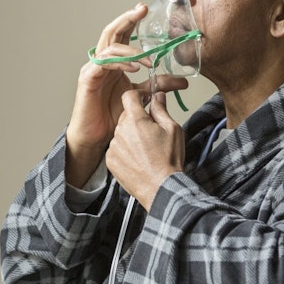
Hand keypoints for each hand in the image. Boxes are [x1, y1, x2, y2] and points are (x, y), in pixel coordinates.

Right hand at [65, 5, 186, 186]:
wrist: (97, 137)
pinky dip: (120, 63)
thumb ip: (159, 85)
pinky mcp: (88, 79)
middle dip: (127, 19)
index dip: (132, 20)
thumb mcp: (141, 96)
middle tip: (142, 10)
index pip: (122, 35)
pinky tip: (134, 68)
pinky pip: (103, 63)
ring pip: (109, 46)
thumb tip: (183, 80)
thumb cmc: (113, 116)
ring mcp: (93, 68)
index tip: (146, 9)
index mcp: (114, 62)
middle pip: (112, 32)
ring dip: (131, 50)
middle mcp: (102, 61)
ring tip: (149, 60)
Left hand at [106, 91, 185, 208]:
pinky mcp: (110, 160)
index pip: (129, 96)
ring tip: (145, 150)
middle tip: (151, 132)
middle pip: (126, 116)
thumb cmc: (169, 160)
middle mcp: (121, 131)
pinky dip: (124, 150)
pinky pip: (116, 148)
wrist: (160, 187)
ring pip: (121, 132)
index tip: (143, 100)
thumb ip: (161, 109)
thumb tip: (158, 96)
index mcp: (136, 120)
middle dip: (137, 119)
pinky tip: (137, 159)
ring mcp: (113, 146)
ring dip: (130, 136)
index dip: (137, 96)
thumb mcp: (172, 129)